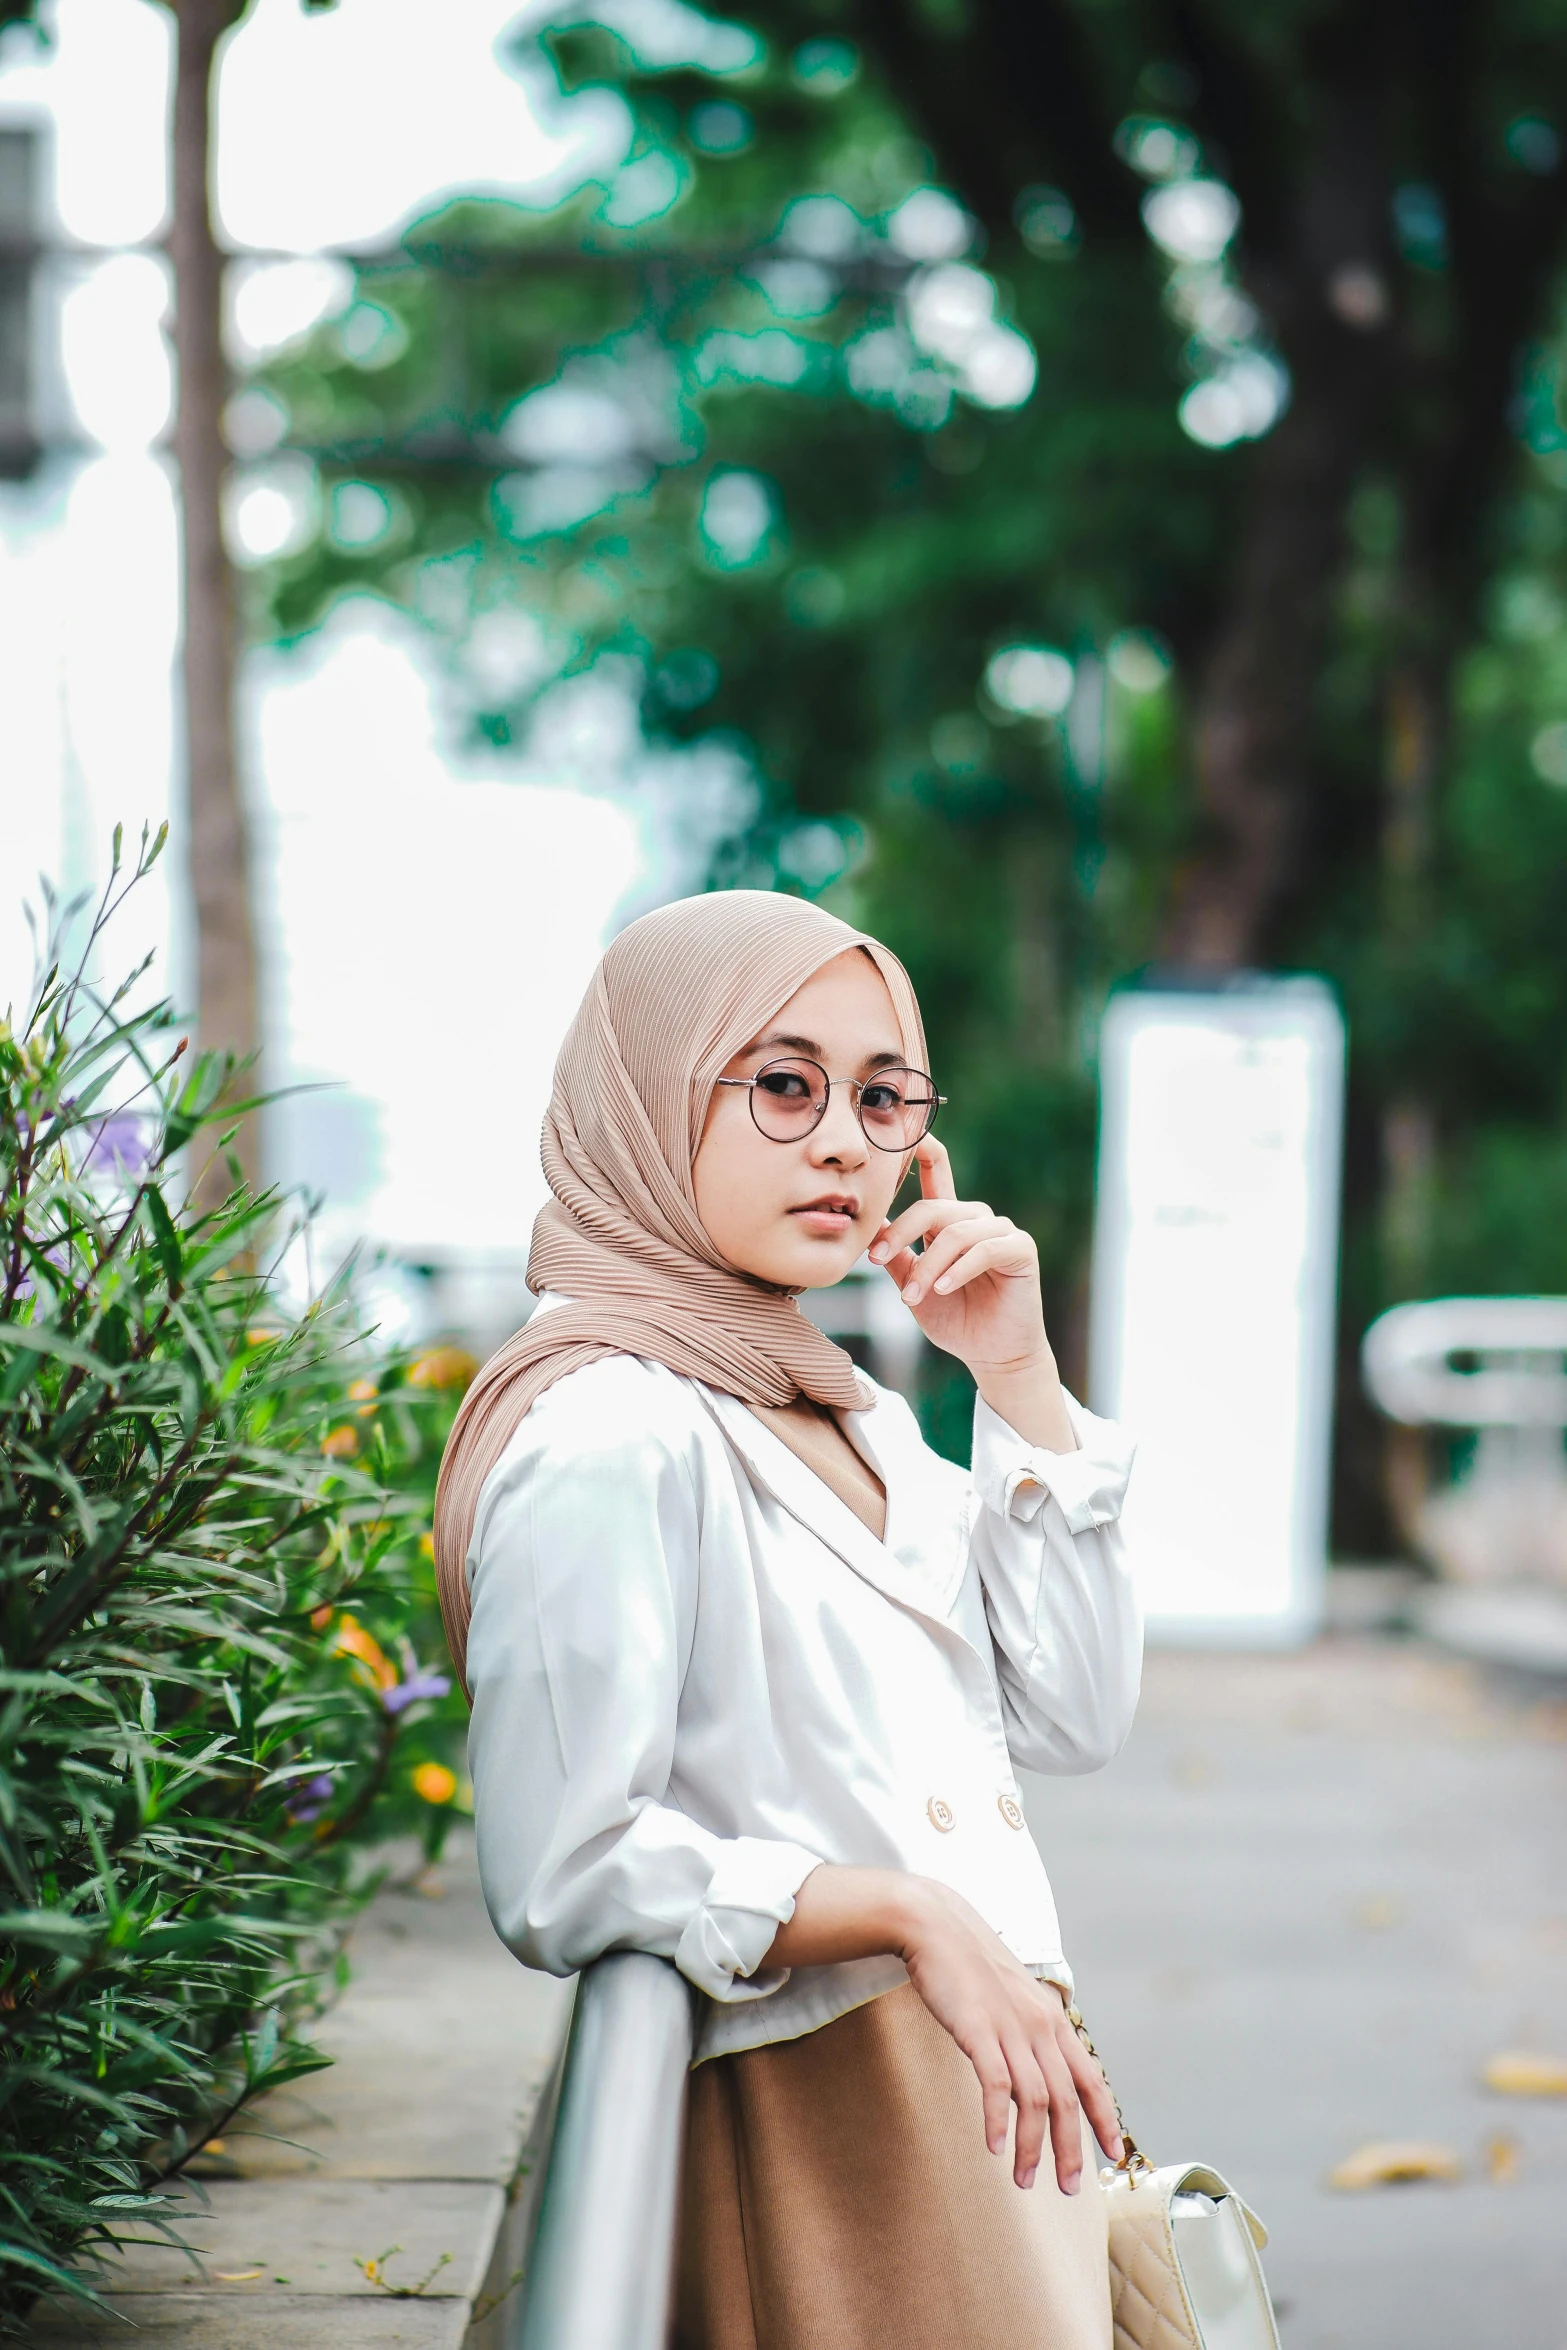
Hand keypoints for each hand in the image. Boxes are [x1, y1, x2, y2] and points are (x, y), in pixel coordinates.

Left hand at [868, 1139, 1074, 1450]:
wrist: (993, 1355)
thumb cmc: (955, 1319)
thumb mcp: (914, 1286)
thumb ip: (896, 1256)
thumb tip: (869, 1225)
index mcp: (951, 1222)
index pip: (938, 1174)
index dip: (924, 1150)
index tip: (903, 1133)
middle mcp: (977, 1219)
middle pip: (934, 1208)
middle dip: (900, 1233)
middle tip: (876, 1261)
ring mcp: (1001, 1232)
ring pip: (955, 1233)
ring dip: (927, 1265)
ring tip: (909, 1297)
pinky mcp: (1021, 1250)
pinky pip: (985, 1249)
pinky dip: (958, 1269)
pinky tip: (941, 1288)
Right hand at [899, 1879, 1122, 2192]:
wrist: (937, 1926)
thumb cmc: (971, 1965)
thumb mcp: (1015, 1997)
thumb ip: (1030, 2032)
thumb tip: (1037, 2073)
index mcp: (1053, 2019)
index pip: (1091, 2078)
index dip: (1104, 2119)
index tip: (1112, 2154)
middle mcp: (1040, 2025)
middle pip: (1067, 2099)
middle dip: (1070, 2149)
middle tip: (1069, 2187)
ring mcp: (1010, 2027)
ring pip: (1035, 2100)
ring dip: (1033, 2147)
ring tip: (1026, 2180)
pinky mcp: (978, 2029)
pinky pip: (995, 2084)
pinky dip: (998, 2119)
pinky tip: (994, 2146)